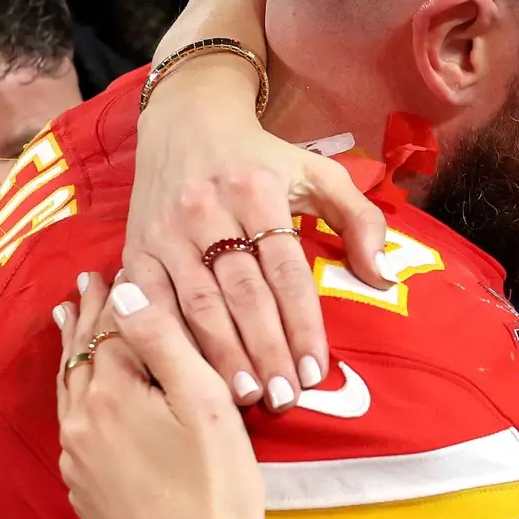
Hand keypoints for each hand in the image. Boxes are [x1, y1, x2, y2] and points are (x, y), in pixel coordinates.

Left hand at [56, 274, 279, 518]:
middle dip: (87, 318)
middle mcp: (80, 425)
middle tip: (87, 283)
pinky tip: (83, 398)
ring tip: (70, 324)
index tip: (115, 266)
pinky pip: (75, 429)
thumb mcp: (206, 403)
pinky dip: (77, 397)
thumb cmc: (219, 488)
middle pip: (82, 358)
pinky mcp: (86, 495)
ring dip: (75, 355)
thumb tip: (125, 289)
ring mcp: (78, 464)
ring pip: (70, 393)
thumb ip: (163, 341)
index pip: (113, 329)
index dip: (118, 296)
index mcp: (109, 395)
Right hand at [128, 0, 388, 409]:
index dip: (301, 323)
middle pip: (241, 293)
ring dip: (221, 356)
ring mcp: (166, 230)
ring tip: (246, 398)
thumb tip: (382, 276)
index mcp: (258, 190)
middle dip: (264, 351)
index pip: (286, 269)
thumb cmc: (261, 157)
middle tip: (283, 398)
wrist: (185, 120)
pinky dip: (171, 341)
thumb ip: (359, 219)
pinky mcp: (135, 246)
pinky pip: (151, 302)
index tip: (316, 371)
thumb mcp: (318, 172)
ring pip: (196, 303)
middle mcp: (208, 208)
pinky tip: (189, 374)